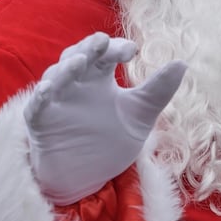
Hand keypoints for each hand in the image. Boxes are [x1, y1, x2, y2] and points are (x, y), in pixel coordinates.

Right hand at [24, 33, 186, 204]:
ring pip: (56, 76)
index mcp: (98, 78)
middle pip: (77, 56)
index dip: (116, 48)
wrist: (86, 178)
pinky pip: (37, 105)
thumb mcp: (139, 116)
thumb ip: (158, 91)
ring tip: (79, 62)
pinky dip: (42, 96)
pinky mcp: (40, 121)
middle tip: (102, 42)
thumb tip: (183, 62)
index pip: (105, 53)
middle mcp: (75, 84)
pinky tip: (48, 89)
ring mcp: (55, 101)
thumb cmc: (109, 141)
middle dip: (89, 48)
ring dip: (66, 68)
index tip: (132, 51)